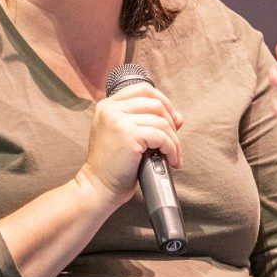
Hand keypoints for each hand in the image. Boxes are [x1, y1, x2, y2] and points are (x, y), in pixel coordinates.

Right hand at [76, 82, 183, 209]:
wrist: (97, 187)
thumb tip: (178, 117)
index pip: (143, 89)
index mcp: (108, 106)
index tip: (171, 121)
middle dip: (171, 122)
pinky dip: (172, 148)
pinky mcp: (128, 134)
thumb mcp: (128, 137)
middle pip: (155, 102)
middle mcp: (110, 108)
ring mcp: (118, 120)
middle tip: (173, 142)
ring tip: (173, 155)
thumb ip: (148, 122)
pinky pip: (161, 136)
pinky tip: (172, 160)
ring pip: (161, 121)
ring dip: (174, 140)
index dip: (163, 102)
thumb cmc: (113, 166)